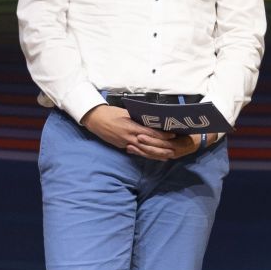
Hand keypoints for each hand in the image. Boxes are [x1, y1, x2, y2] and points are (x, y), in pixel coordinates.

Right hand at [80, 105, 199, 159]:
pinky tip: (155, 157)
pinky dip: (147, 155)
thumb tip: (153, 118)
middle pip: (149, 144)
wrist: (95, 119)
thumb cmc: (111, 113)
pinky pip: (137, 153)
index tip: (173, 135)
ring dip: (157, 154)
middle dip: (162, 148)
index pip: (150, 132)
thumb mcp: (127, 112)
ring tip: (169, 155)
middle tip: (175, 149)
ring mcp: (125, 143)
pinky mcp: (122, 146)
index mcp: (131, 126)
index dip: (162, 135)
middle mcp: (129, 137)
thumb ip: (139, 117)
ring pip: (144, 151)